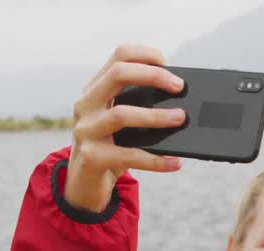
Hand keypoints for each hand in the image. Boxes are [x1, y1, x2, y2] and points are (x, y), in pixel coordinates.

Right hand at [65, 45, 187, 211]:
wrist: (83, 183)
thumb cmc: (110, 147)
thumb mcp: (120, 121)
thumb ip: (139, 106)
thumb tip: (180, 103)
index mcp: (95, 89)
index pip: (119, 56)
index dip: (145, 54)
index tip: (168, 63)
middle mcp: (86, 104)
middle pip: (118, 74)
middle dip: (152, 76)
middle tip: (179, 86)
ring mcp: (86, 130)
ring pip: (122, 114)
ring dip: (156, 116)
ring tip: (180, 119)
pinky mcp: (91, 157)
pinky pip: (129, 155)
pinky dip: (156, 160)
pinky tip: (174, 162)